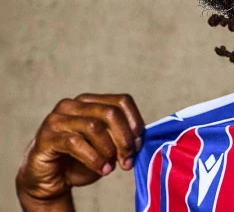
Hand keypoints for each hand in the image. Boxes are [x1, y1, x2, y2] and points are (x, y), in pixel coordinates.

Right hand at [16, 94, 143, 209]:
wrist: (51, 179)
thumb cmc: (83, 159)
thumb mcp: (108, 146)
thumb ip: (122, 137)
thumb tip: (139, 138)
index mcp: (91, 101)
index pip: (122, 101)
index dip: (135, 123)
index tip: (139, 145)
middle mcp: (73, 105)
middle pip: (111, 112)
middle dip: (124, 138)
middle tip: (128, 159)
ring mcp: (57, 118)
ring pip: (94, 126)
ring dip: (109, 149)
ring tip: (112, 167)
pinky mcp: (46, 136)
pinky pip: (75, 143)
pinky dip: (94, 158)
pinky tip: (102, 169)